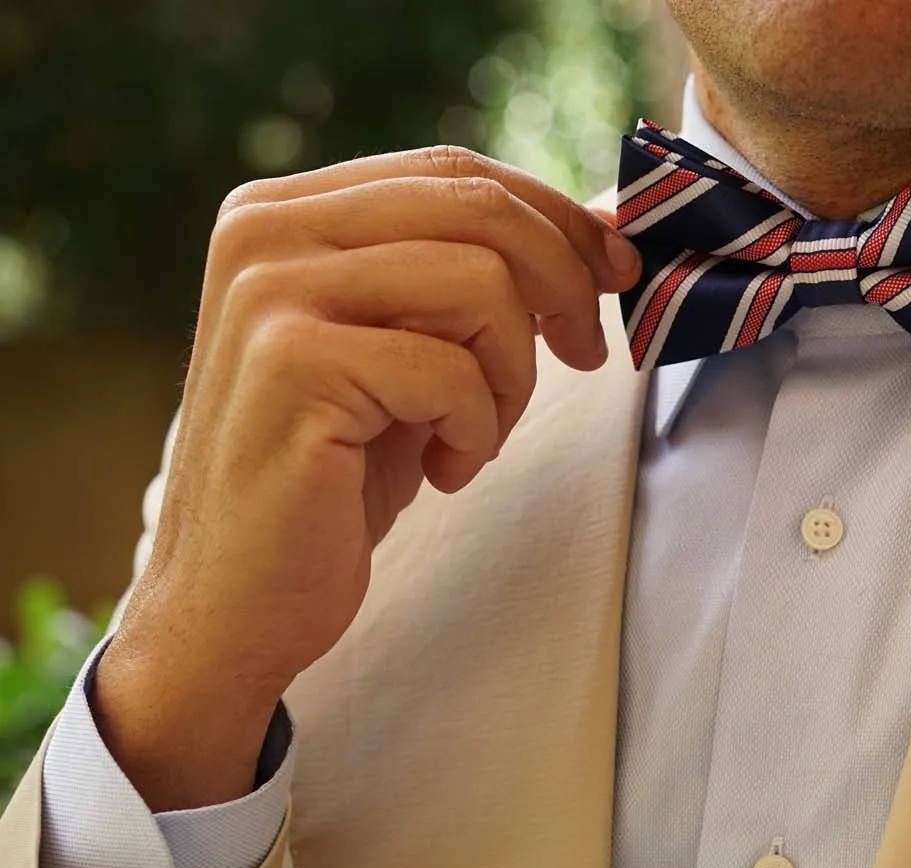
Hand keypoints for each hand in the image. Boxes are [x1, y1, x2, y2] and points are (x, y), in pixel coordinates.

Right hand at [94, 147, 641, 810]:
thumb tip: (605, 229)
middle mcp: (264, 232)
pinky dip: (478, 430)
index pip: (454, 172)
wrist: (240, 598)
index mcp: (286, 211)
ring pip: (481, 282)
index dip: (556, 218)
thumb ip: (475, 279)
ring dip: (514, 373)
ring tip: (479, 433)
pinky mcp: (292, 366)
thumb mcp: (412, 353)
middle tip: (587, 354)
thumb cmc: (337, 478)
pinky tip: (444, 470)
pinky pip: (454, 371)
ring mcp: (271, 293)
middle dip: (565, 283)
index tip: (617, 272)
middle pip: (479, 209)